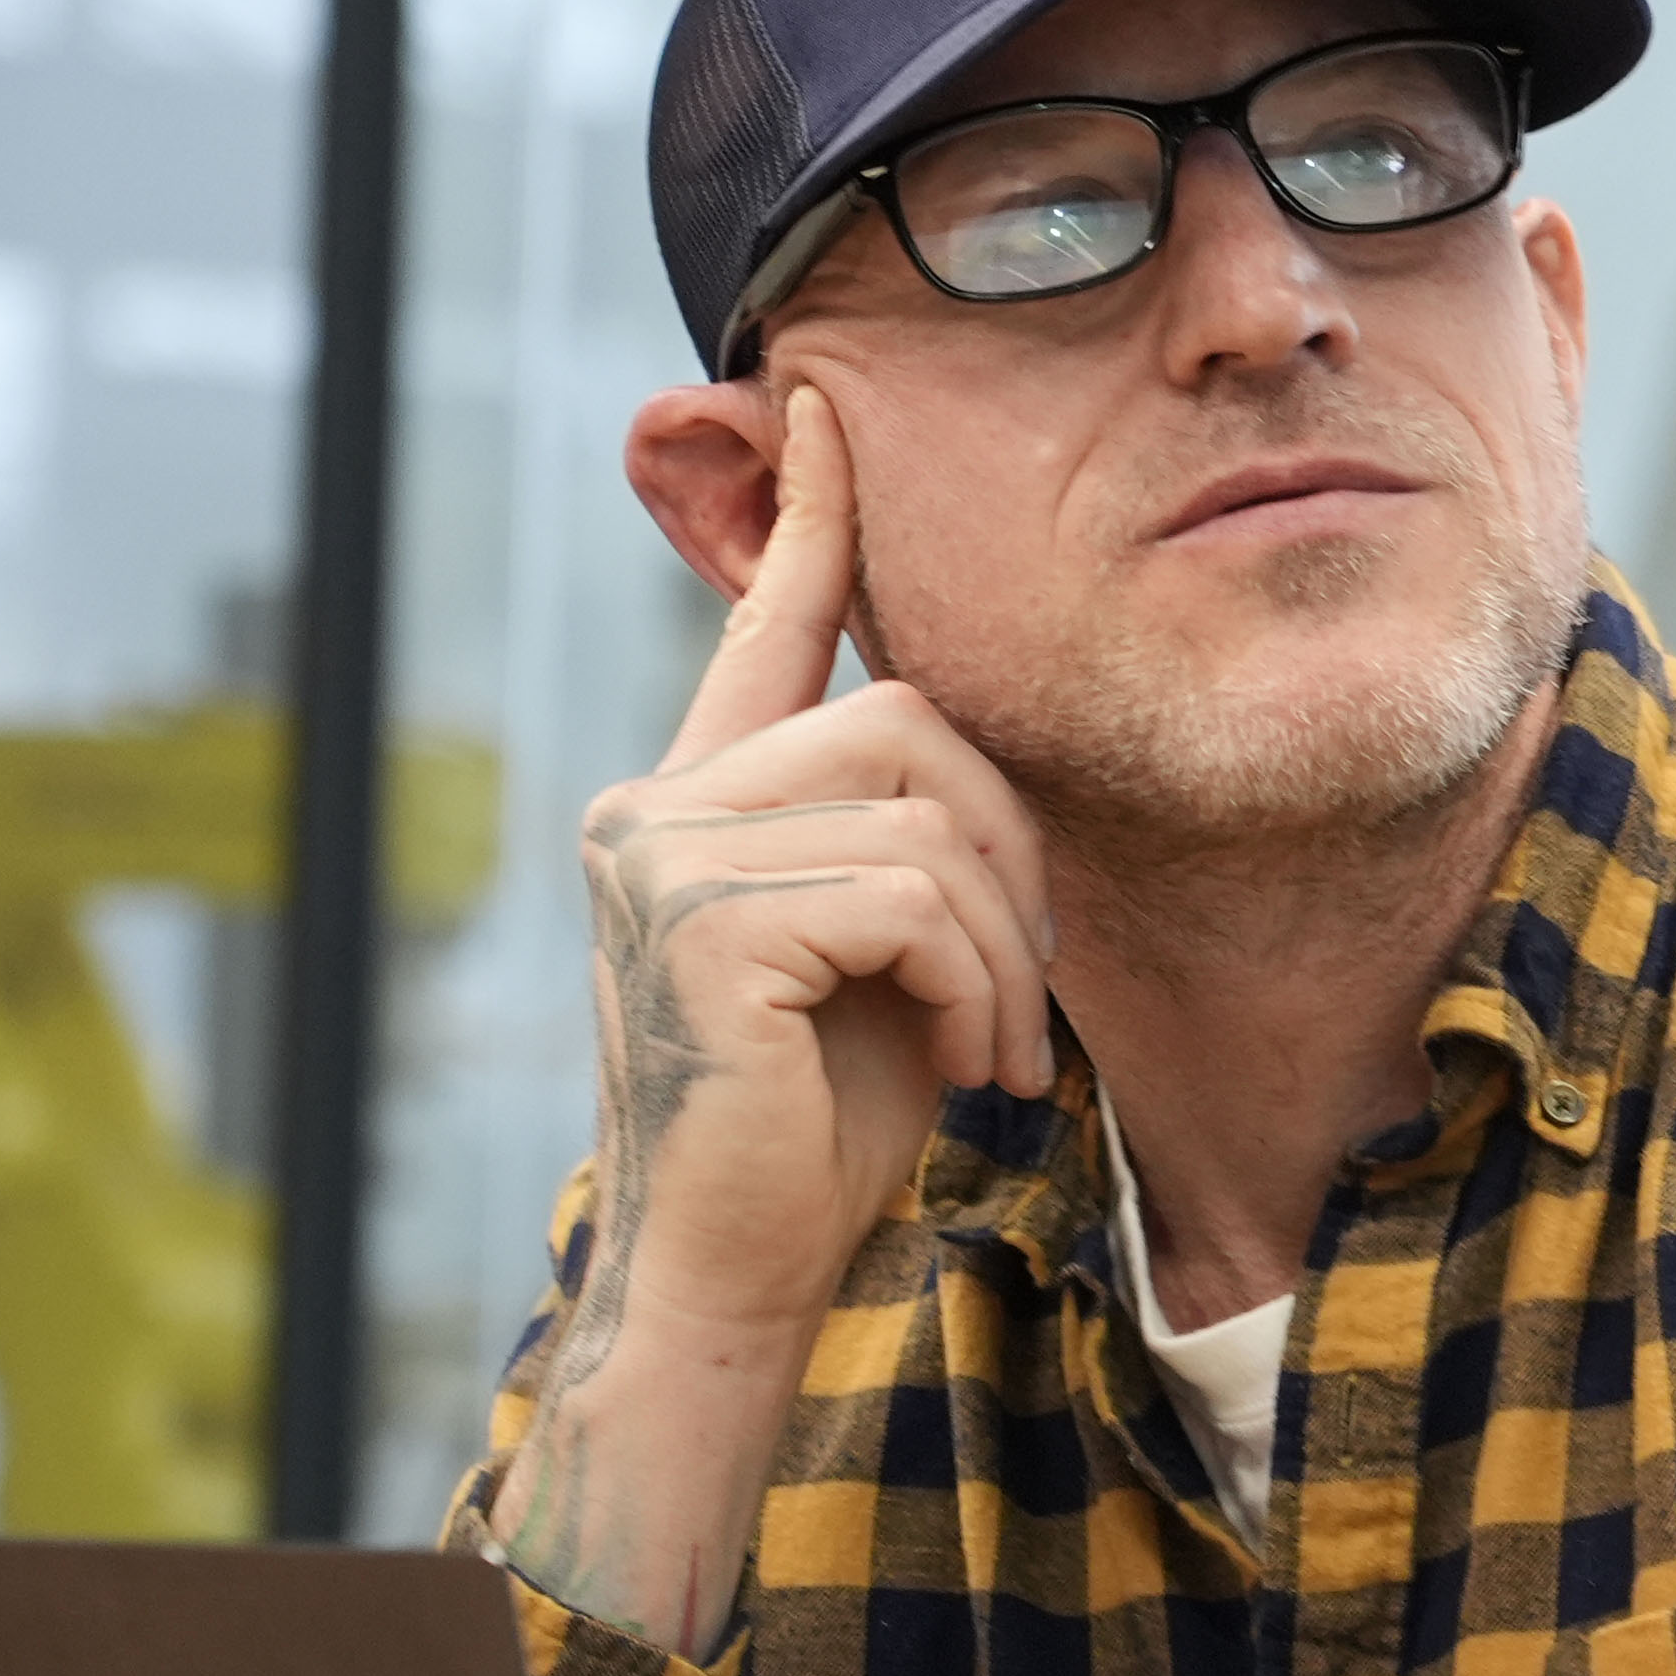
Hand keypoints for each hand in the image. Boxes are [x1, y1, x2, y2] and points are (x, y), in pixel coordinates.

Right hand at [487, 382, 1056, 1657]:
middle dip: (1007, 855)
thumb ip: (896, 842)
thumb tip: (964, 747)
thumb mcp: (883, 955)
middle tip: (1019, 993)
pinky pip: (913, 893)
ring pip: (926, 811)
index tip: (827, 406)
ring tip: (994, 1045)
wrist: (743, 1269)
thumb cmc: (825, 1126)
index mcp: (700, 803)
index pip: (767, 628)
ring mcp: (661, 854)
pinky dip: (977, 983)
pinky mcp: (700, 918)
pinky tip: (963, 1062)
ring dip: (1003, 942)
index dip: (809, 517)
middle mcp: (656, 805)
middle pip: (907, 722)